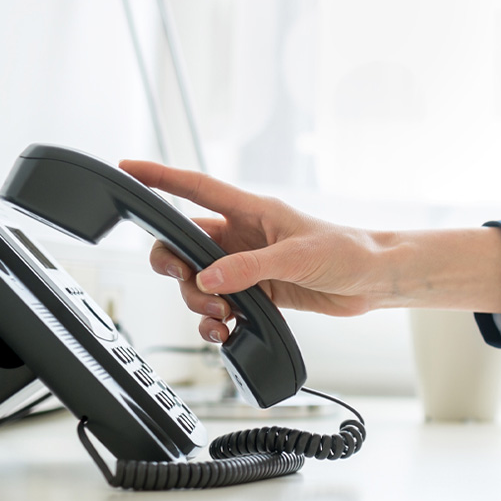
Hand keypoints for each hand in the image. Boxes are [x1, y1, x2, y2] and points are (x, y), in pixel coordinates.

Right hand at [119, 160, 500, 342]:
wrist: (373, 281)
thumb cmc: (347, 251)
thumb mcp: (298, 255)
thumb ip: (251, 267)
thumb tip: (210, 277)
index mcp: (250, 211)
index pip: (194, 188)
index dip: (159, 177)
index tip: (127, 170)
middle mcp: (241, 236)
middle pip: (184, 246)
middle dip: (178, 270)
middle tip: (197, 289)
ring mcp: (246, 265)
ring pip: (198, 282)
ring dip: (200, 303)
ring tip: (224, 317)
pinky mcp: (256, 293)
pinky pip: (220, 306)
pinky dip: (216, 321)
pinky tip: (228, 331)